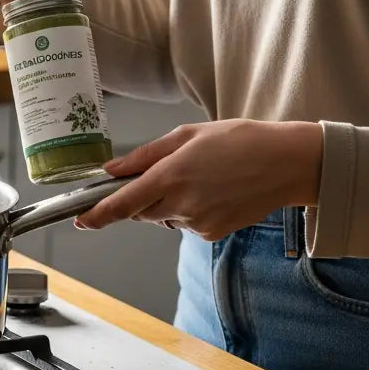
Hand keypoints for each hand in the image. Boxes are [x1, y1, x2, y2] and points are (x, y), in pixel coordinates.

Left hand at [75, 120, 323, 240]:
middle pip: (139, 212)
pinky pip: (185, 225)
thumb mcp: (187, 135)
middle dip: (139, 199)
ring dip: (166, 204)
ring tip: (198, 179)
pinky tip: (212, 193)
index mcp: (171, 176)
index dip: (97, 215)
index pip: (122, 204)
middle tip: (164, 176)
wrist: (288, 163)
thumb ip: (145, 156)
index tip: (80, 221)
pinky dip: (188, 212)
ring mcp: (197, 222)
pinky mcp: (211, 234)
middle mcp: (181, 203)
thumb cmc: (240, 141)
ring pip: (162, 218)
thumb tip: (111, 170)